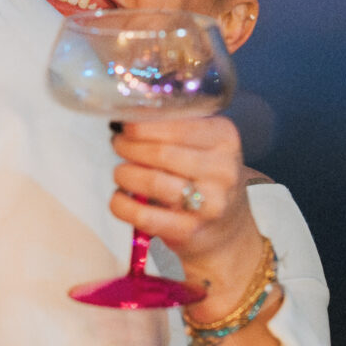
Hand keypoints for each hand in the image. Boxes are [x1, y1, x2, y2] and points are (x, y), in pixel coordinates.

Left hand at [110, 114, 263, 294]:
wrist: (226, 226)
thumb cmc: (206, 176)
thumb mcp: (204, 143)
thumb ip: (174, 126)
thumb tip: (131, 115)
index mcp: (224, 138)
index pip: (177, 126)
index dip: (142, 126)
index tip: (126, 126)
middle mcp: (222, 170)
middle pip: (161, 153)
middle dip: (129, 147)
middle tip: (118, 145)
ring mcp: (209, 203)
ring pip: (152, 182)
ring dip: (125, 174)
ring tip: (121, 172)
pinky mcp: (190, 230)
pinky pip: (144, 216)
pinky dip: (122, 205)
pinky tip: (119, 197)